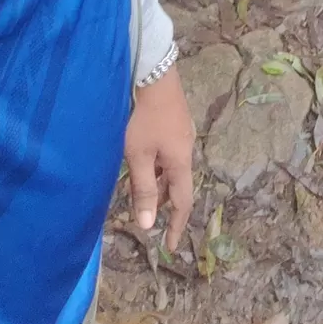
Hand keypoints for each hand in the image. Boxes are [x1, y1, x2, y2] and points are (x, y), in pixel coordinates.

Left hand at [124, 65, 194, 251]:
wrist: (156, 76)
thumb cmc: (144, 119)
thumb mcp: (139, 156)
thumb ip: (143, 189)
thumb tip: (148, 224)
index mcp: (181, 163)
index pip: (182, 203)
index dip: (176, 226)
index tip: (169, 247)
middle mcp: (185, 152)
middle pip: (177, 186)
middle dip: (162, 204)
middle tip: (146, 217)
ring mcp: (181, 137)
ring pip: (170, 170)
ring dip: (156, 185)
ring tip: (136, 192)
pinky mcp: (173, 126)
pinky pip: (167, 156)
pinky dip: (155, 168)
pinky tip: (140, 164)